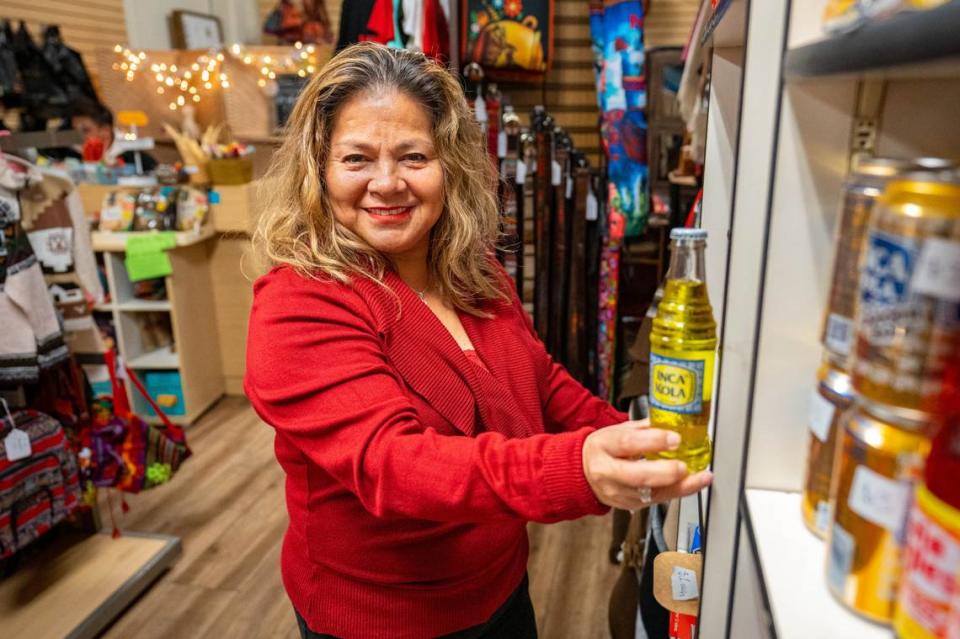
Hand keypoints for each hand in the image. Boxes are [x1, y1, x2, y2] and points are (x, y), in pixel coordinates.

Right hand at [582, 419, 712, 509]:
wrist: (583, 473)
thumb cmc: (604, 449)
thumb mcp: (617, 431)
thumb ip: (644, 428)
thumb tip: (672, 420)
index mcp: (603, 446)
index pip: (627, 444)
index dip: (653, 442)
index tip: (675, 438)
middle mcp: (607, 472)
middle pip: (637, 476)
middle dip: (665, 472)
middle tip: (685, 466)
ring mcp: (617, 492)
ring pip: (649, 494)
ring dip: (678, 487)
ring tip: (700, 478)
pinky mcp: (628, 505)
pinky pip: (655, 502)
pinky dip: (675, 493)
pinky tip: (691, 485)